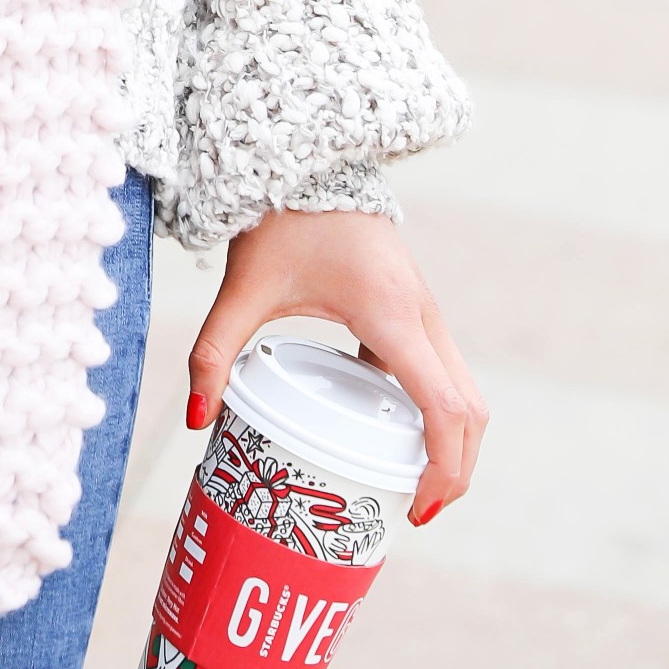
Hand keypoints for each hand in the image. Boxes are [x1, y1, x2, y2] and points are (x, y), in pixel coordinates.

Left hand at [186, 208, 486, 524]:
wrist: (304, 159)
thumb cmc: (280, 221)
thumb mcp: (242, 291)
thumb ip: (214, 354)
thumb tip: (198, 420)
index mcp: (390, 314)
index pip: (443, 408)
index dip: (442, 468)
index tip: (417, 509)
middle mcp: (422, 314)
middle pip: (470, 408)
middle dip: (455, 468)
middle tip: (415, 509)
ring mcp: (425, 308)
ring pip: (465, 388)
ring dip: (451, 440)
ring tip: (407, 482)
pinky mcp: (415, 306)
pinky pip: (443, 369)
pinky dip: (434, 409)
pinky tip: (387, 432)